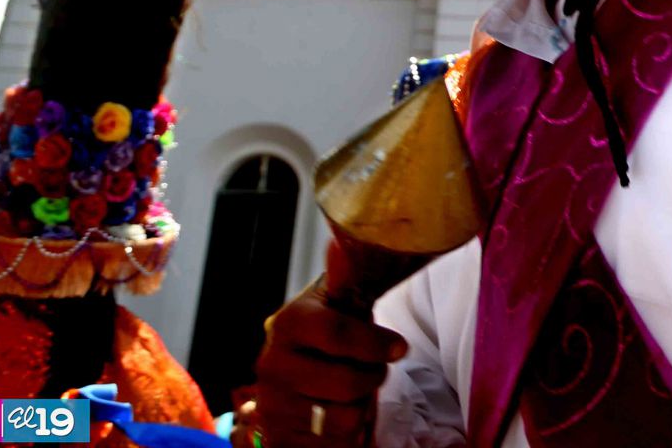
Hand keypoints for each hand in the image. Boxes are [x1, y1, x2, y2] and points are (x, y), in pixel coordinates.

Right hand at [249, 269, 407, 446]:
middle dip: (373, 376)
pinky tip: (340, 412)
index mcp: (288, 323)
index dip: (376, 343)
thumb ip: (345, 277)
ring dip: (361, 405)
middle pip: (348, 381)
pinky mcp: (280, 438)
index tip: (399, 346)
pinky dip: (348, 429)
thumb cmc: (327, 339)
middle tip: (373, 368)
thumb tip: (341, 243)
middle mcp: (272, 365)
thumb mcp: (337, 305)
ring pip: (344, 416)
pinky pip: (334, 442)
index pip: (338, 333)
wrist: (295, 383)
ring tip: (354, 389)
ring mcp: (273, 405)